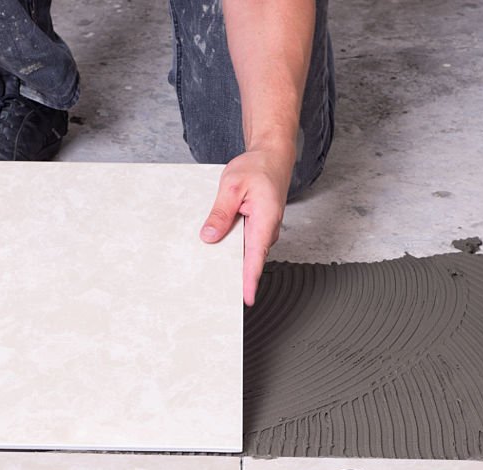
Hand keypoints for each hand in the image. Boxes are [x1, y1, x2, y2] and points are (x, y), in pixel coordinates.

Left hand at [200, 146, 294, 305]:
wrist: (272, 157)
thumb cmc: (258, 168)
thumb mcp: (231, 186)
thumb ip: (220, 212)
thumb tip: (209, 236)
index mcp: (264, 221)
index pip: (256, 257)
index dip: (250, 280)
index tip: (247, 298)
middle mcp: (267, 231)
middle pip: (249, 261)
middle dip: (235, 277)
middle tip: (216, 292)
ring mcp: (263, 232)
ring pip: (245, 253)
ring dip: (231, 262)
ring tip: (211, 272)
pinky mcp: (257, 229)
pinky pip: (243, 244)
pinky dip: (232, 249)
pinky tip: (217, 249)